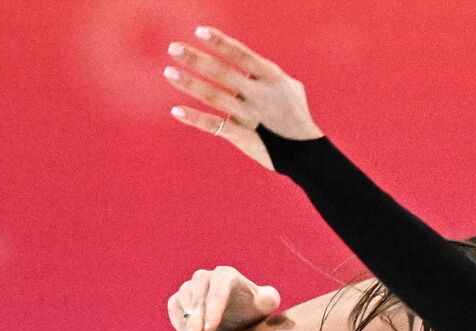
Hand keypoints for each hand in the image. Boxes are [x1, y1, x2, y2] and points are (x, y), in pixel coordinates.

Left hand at [165, 26, 322, 170]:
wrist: (307, 154)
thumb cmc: (297, 116)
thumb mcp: (290, 89)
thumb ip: (268, 74)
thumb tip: (249, 65)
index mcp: (272, 78)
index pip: (242, 55)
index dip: (221, 43)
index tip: (199, 31)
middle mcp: (260, 95)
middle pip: (223, 73)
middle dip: (196, 59)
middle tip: (173, 48)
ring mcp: (250, 117)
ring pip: (215, 97)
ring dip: (190, 84)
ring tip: (168, 72)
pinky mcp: (243, 137)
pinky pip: (215, 126)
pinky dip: (195, 118)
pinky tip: (176, 111)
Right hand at [166, 266, 281, 330]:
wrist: (236, 319)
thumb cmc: (252, 310)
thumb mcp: (264, 305)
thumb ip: (269, 300)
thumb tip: (267, 301)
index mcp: (225, 275)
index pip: (217, 290)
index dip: (212, 309)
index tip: (209, 330)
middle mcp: (203, 278)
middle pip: (197, 300)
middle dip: (195, 321)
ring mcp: (188, 289)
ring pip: (184, 311)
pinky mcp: (177, 302)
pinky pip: (176, 318)